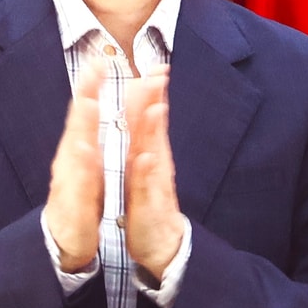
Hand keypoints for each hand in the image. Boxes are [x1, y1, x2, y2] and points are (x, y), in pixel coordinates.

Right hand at [44, 58, 105, 271]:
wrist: (66, 240)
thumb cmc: (79, 198)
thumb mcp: (87, 162)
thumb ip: (87, 134)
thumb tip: (88, 104)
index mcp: (79, 149)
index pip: (85, 112)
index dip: (90, 85)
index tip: (98, 57)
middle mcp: (71, 159)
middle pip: (78, 121)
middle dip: (85, 93)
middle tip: (92, 65)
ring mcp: (69, 179)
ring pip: (76, 147)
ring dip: (82, 123)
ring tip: (89, 100)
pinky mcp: (72, 201)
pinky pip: (78, 181)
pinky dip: (82, 165)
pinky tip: (86, 149)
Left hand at [123, 65, 184, 280]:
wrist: (162, 242)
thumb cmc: (151, 202)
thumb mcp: (145, 166)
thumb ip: (146, 138)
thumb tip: (147, 108)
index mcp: (149, 152)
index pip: (148, 116)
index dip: (150, 90)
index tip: (152, 64)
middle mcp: (156, 162)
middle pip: (154, 126)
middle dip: (155, 99)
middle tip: (158, 72)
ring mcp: (155, 182)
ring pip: (154, 151)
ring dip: (155, 130)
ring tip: (155, 106)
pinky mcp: (151, 204)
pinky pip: (149, 186)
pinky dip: (148, 171)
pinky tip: (147, 157)